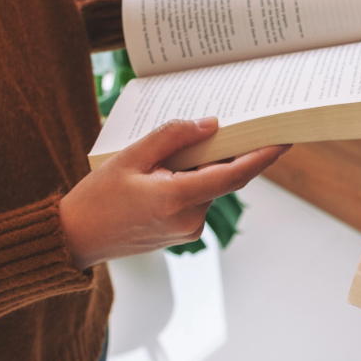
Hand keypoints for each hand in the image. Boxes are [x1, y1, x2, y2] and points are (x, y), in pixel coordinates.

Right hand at [59, 117, 289, 269]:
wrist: (76, 238)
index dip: (262, 158)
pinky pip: (200, 199)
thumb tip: (210, 125)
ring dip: (206, 167)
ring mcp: (188, 230)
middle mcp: (190, 219)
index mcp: (177, 199)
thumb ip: (172, 137)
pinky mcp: (184, 233)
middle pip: (224, 178)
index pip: (234, 175)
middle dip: (231, 152)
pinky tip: (176, 168)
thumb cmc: (97, 197)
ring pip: (211, 188)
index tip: (284, 141)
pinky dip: (196, 180)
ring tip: (185, 146)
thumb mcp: (130, 156)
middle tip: (240, 123)